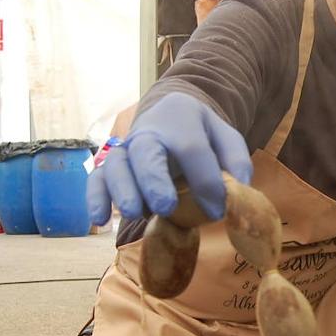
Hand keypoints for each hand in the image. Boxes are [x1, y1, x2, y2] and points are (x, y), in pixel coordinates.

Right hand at [88, 92, 251, 224]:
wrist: (170, 115)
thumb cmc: (200, 134)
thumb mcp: (225, 138)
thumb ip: (236, 160)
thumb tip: (239, 188)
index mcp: (182, 120)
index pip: (193, 148)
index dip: (205, 181)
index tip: (217, 209)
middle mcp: (149, 132)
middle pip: (146, 153)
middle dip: (154, 181)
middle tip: (166, 206)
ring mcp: (127, 149)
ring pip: (117, 165)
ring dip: (123, 191)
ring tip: (134, 213)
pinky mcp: (111, 165)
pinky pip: (97, 179)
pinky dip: (95, 198)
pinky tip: (100, 219)